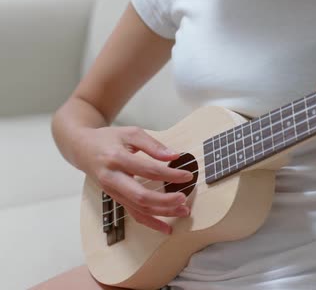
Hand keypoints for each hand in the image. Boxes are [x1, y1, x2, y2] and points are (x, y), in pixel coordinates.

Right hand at [74, 126, 193, 233]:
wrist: (82, 149)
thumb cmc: (108, 139)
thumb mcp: (130, 133)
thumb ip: (152, 145)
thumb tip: (173, 155)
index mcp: (116, 159)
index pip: (148, 170)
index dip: (170, 174)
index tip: (187, 175)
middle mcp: (112, 179)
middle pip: (141, 196)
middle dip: (165, 200)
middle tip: (183, 197)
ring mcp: (113, 192)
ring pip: (138, 209)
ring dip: (162, 213)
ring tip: (183, 211)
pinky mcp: (115, 199)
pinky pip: (134, 214)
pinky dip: (151, 223)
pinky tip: (166, 228)